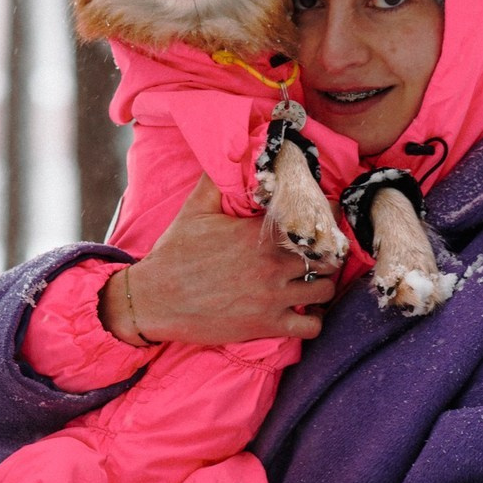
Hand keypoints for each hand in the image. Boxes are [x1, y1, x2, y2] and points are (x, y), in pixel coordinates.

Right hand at [103, 176, 338, 345]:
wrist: (155, 299)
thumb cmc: (174, 254)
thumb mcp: (193, 210)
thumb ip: (216, 181)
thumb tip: (231, 155)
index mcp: (259, 234)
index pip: (313, 221)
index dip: (324, 218)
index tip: (320, 220)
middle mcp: (273, 265)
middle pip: (327, 257)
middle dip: (327, 253)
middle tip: (319, 253)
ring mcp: (273, 297)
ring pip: (326, 290)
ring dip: (323, 284)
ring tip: (312, 280)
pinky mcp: (267, 324)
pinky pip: (312, 327)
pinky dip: (315, 320)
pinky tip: (304, 311)